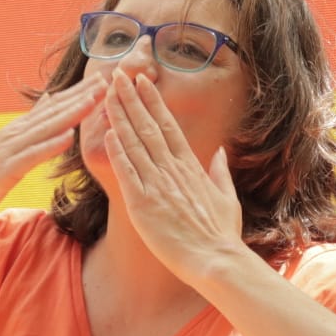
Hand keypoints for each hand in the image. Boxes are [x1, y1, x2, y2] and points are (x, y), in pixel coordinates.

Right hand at [0, 77, 105, 224]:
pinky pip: (31, 155)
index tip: (105, 79)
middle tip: (109, 79)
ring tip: (94, 101)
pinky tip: (69, 136)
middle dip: (82, 95)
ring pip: (46, 128)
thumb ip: (30, 124)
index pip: (54, 107)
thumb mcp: (8, 147)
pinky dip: (50, 144)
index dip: (79, 93)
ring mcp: (9, 150)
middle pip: (54, 111)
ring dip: (71, 113)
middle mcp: (15, 134)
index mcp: (19, 130)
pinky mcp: (4, 170)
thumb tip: (51, 98)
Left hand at [101, 69, 244, 286]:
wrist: (216, 260)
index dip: (153, 101)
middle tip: (117, 74)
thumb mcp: (227, 198)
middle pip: (148, 126)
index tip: (142, 81)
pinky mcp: (143, 204)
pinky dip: (117, 151)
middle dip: (131, 98)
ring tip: (107, 93)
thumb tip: (219, 152)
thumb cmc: (221, 234)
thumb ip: (220, 172)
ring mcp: (157, 185)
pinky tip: (108, 132)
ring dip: (119, 116)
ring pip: (134, 143)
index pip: (168, 125)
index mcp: (191, 166)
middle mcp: (173, 170)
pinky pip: (128, 172)